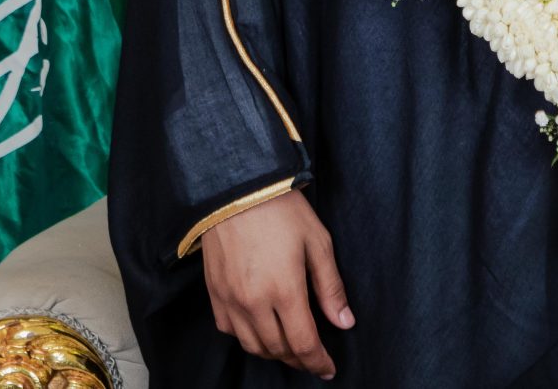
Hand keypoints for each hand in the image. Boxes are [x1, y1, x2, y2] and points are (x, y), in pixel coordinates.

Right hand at [198, 189, 354, 378]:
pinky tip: (260, 330)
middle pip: (278, 349)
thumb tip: (345, 322)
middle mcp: (254, 302)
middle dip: (299, 359)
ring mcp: (230, 300)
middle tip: (313, 359)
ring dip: (274, 352)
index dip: (318, 362)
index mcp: (284, 290)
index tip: (329, 369)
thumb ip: (331, 287)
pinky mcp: (213, 294)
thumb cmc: (282, 210)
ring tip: (290, 348)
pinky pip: (230, 331)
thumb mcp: (318, 243)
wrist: (236, 188)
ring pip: (253, 346)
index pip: (304, 342)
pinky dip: (248, 339)